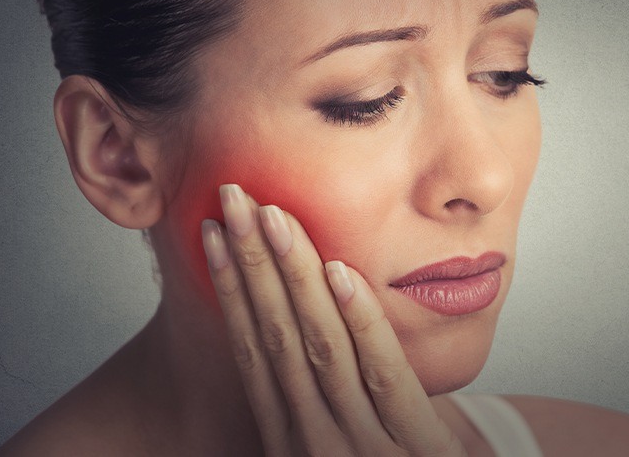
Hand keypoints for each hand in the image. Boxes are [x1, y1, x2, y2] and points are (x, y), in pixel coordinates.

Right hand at [200, 183, 466, 456]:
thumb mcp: (338, 439)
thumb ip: (315, 396)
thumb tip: (294, 321)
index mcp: (290, 436)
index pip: (252, 347)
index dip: (230, 286)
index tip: (214, 232)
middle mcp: (312, 440)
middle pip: (276, 335)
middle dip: (251, 261)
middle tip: (233, 197)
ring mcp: (361, 448)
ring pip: (319, 346)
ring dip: (293, 276)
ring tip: (272, 216)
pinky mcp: (415, 450)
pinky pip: (384, 376)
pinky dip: (360, 322)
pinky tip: (340, 272)